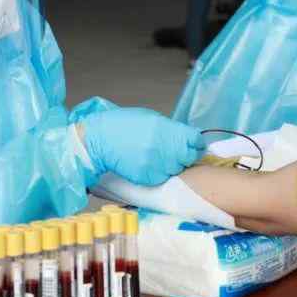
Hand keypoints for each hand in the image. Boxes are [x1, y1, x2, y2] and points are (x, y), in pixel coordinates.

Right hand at [80, 108, 205, 185]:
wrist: (99, 140)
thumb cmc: (122, 125)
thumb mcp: (150, 118)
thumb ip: (170, 129)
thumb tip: (186, 137)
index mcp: (167, 129)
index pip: (196, 140)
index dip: (196, 142)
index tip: (193, 143)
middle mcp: (164, 148)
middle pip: (190, 156)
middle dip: (186, 154)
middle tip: (175, 152)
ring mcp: (157, 165)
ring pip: (177, 169)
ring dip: (172, 165)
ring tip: (158, 157)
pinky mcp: (148, 178)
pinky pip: (163, 178)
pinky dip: (159, 173)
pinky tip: (149, 165)